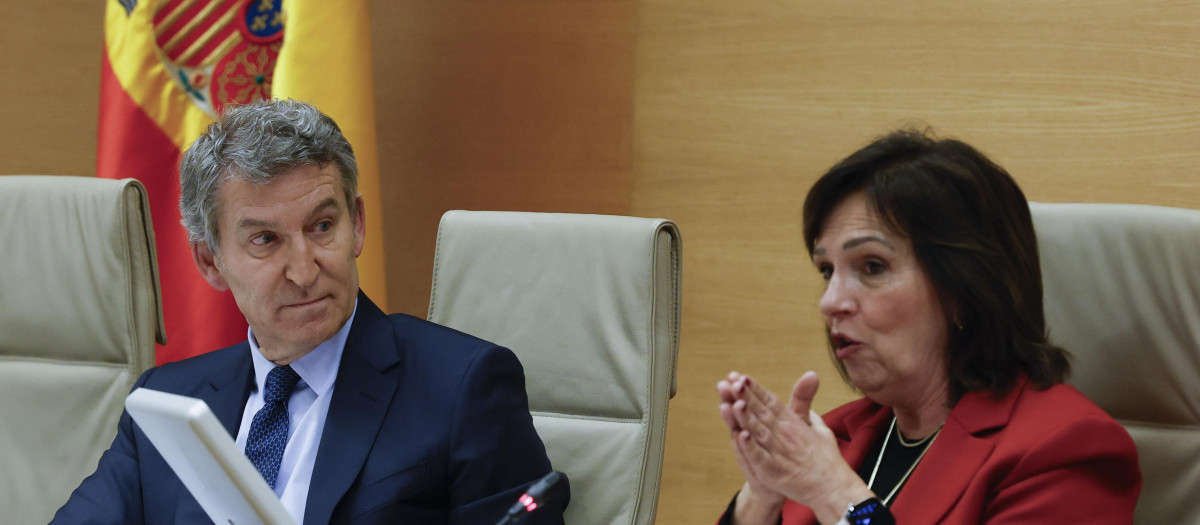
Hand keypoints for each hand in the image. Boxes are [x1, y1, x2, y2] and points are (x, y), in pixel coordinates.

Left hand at [728, 372, 872, 522]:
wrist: (831, 487)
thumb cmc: (824, 456)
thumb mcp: (816, 422)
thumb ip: (806, 402)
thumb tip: (810, 375)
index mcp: (793, 422)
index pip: (771, 402)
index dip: (756, 389)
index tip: (741, 376)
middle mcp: (785, 434)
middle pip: (762, 413)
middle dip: (746, 397)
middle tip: (733, 382)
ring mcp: (779, 453)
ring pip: (759, 432)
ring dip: (746, 418)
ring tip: (735, 403)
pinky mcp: (774, 472)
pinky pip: (761, 458)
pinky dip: (751, 447)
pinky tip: (741, 436)